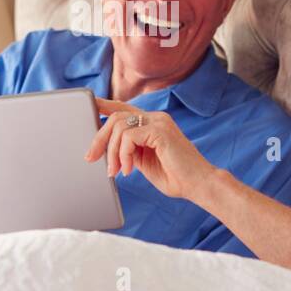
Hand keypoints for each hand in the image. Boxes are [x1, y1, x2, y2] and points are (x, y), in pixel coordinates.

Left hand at [84, 97, 213, 198]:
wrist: (199, 185)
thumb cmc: (176, 177)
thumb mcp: (144, 161)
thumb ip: (129, 150)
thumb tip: (107, 150)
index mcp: (153, 123)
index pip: (124, 108)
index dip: (105, 106)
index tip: (90, 105)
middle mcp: (156, 118)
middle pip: (116, 116)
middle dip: (100, 138)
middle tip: (92, 158)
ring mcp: (159, 122)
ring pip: (119, 126)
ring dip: (112, 152)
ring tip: (116, 171)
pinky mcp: (160, 130)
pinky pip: (128, 137)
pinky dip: (123, 155)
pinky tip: (130, 170)